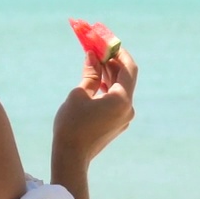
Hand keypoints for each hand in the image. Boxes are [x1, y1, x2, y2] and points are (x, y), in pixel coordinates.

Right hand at [53, 48, 137, 167]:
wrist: (71, 157)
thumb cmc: (72, 124)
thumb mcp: (79, 94)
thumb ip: (90, 74)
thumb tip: (93, 56)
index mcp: (122, 100)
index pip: (128, 68)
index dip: (119, 52)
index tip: (109, 41)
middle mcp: (128, 108)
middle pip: (124, 78)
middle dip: (112, 61)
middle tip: (99, 46)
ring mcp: (124, 117)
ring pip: (119, 89)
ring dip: (109, 74)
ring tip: (95, 59)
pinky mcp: (117, 123)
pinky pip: (115, 100)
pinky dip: (107, 87)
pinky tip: (96, 79)